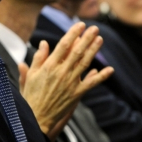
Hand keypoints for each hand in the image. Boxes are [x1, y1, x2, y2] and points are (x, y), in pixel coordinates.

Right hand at [18, 22, 113, 141]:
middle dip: (87, 38)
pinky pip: (91, 84)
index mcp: (49, 66)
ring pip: (85, 63)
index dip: (73, 33)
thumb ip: (39, 58)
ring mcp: (71, 83)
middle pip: (77, 51)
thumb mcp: (31, 74)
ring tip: (100, 39)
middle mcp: (61, 73)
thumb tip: (44, 43)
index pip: (63, 45)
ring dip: (94, 50)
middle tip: (95, 28)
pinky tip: (110, 69)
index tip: (80, 25)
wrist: (37, 117)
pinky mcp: (77, 94)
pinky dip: (101, 77)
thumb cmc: (32, 95)